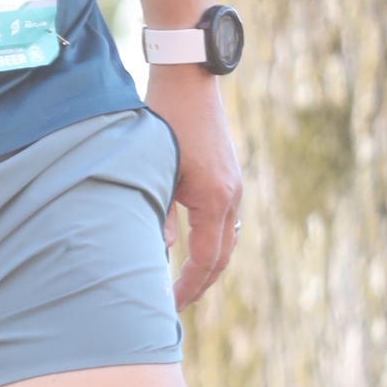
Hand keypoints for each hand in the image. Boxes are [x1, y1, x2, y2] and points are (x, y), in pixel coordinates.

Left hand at [147, 64, 242, 303]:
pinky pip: (226, 222)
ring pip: (227, 240)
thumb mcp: (152, 171)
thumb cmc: (165, 121)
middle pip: (221, 257)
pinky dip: (212, 243)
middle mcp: (232, 196)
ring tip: (184, 285)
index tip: (168, 306)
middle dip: (200, 284)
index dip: (187, 287)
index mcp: (215, 200)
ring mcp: (234, 185)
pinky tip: (193, 250)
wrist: (190, 79)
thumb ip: (155, 215)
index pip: (205, 261)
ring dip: (208, 265)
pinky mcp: (229, 176)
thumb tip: (158, 253)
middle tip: (174, 306)